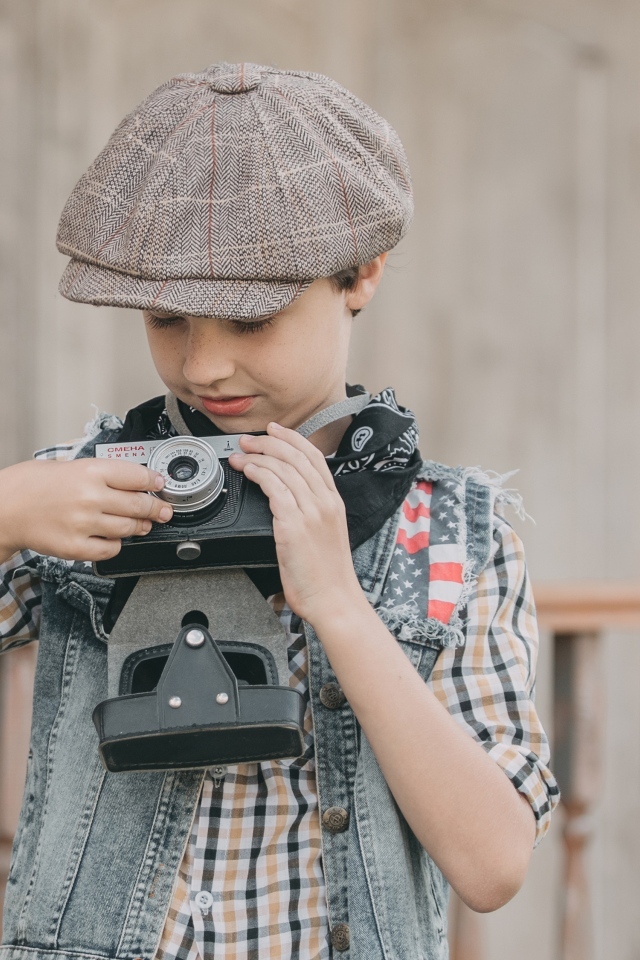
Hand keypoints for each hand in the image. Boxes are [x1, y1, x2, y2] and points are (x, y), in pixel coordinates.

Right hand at [0, 458, 172, 562]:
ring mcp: (83, 523)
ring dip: (140, 527)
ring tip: (142, 524)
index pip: (138, 476)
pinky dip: (117, 545)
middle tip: (164, 510)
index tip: (161, 485)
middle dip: (157, 508)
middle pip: (139, 504)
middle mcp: (90, 496)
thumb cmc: (36, 485)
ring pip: (129, 528)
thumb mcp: (72, 465)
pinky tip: (113, 538)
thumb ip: (104, 475)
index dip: (155, 481)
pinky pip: (110, 549)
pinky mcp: (75, 547)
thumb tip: (137, 483)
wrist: (6, 507)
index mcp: (90, 471)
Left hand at [228, 423, 361, 623]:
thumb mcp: (326, 534)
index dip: (292, 439)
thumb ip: (311, 512)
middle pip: (297, 457)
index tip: (275, 431)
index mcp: (335, 502)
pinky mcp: (294, 525)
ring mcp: (312, 512)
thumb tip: (288, 497)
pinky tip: (247, 471)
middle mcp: (325, 502)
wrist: (334, 600)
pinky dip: (258, 473)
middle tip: (249, 440)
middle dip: (269, 442)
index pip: (314, 457)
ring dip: (258, 456)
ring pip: (283, 468)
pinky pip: (274, 488)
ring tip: (240, 455)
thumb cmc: (327, 575)